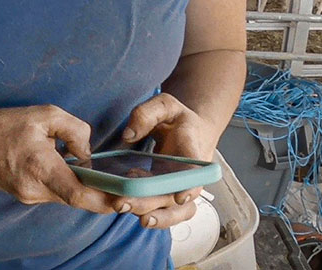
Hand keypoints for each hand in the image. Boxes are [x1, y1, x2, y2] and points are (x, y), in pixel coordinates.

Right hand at [0, 105, 119, 213]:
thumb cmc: (4, 124)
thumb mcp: (44, 114)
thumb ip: (75, 130)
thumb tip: (88, 153)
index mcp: (41, 167)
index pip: (79, 195)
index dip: (106, 200)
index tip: (125, 198)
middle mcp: (35, 189)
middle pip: (78, 199)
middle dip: (101, 193)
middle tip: (123, 183)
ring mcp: (29, 196)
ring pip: (67, 197)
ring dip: (82, 186)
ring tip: (90, 168)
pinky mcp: (25, 196)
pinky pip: (55, 193)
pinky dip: (67, 184)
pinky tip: (66, 167)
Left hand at [115, 93, 221, 228]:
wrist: (190, 131)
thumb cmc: (178, 119)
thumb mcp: (165, 104)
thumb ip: (146, 114)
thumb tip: (128, 136)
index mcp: (193, 149)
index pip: (196, 170)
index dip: (190, 185)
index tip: (180, 197)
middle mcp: (191, 175)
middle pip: (178, 197)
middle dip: (152, 204)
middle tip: (125, 203)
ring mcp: (182, 188)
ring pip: (176, 212)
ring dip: (156, 217)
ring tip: (130, 212)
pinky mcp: (171, 196)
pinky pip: (167, 213)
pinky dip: (154, 217)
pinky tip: (134, 210)